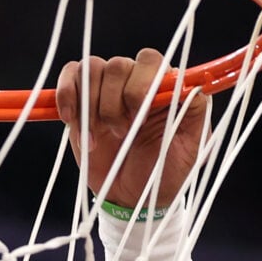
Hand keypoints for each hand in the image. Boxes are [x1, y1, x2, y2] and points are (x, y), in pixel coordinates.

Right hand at [55, 48, 211, 213]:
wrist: (133, 199)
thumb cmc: (165, 174)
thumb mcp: (193, 149)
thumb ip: (195, 113)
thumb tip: (193, 83)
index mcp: (165, 88)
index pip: (150, 61)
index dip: (139, 85)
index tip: (138, 117)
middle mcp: (136, 81)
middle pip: (117, 65)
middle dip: (113, 103)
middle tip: (120, 134)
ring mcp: (108, 89)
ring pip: (91, 69)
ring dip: (90, 105)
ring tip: (95, 138)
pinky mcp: (82, 100)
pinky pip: (69, 76)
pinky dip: (66, 96)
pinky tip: (71, 121)